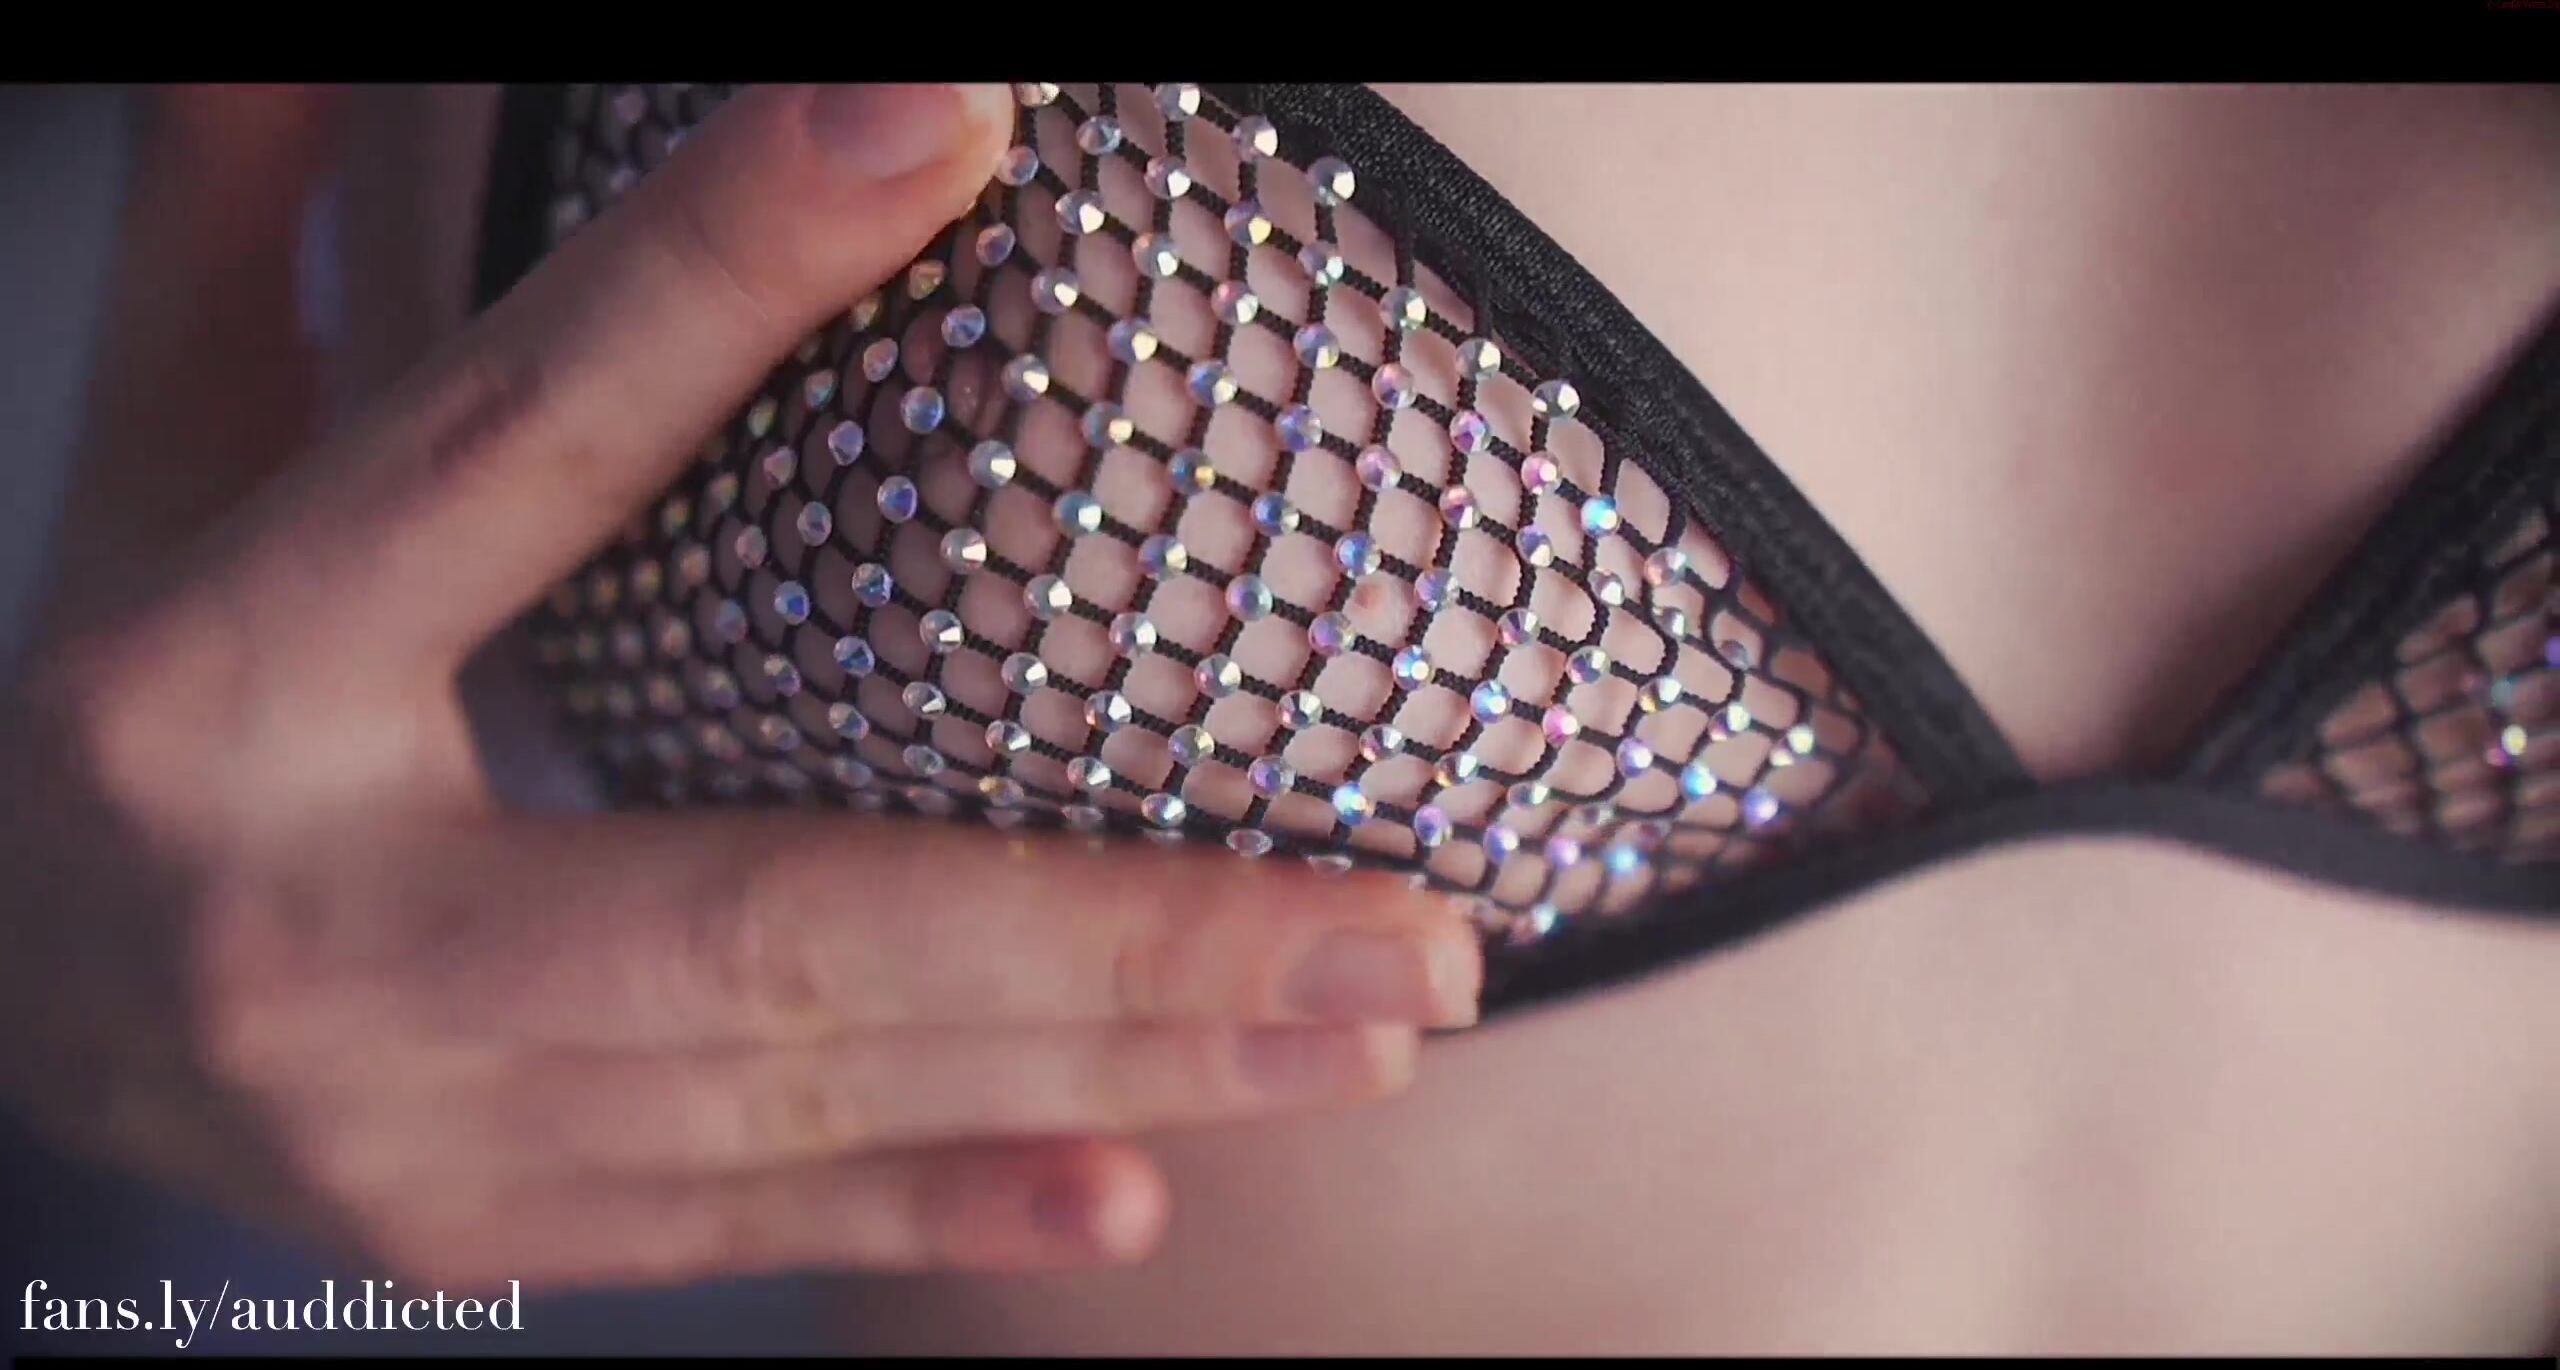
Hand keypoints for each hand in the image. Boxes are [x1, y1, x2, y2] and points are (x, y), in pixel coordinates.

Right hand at [0, 83, 1481, 1292]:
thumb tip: (295, 3)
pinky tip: (1147, 1189)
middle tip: (1403, 912)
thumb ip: (274, 216)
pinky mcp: (461, 1226)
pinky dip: (950, 1210)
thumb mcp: (178, 429)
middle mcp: (309, 921)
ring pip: (807, 1089)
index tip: (950, 119)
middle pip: (762, 910)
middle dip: (1109, 923)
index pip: (517, 440)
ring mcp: (395, 1116)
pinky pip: (744, 1219)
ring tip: (1374, 1015)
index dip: (721, 270)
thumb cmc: (143, 659)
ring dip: (1114, 1057)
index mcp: (227, 657)